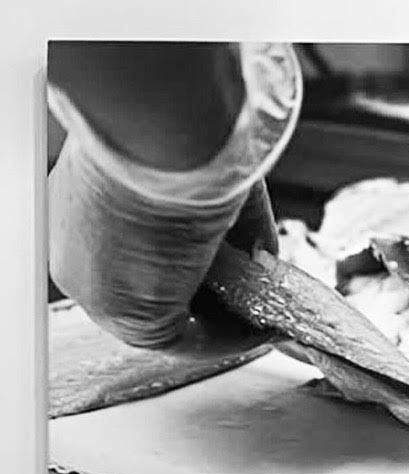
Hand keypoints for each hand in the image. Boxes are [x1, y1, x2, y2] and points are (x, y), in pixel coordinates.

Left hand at [49, 136, 277, 356]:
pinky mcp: (129, 315)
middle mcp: (80, 252)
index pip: (141, 253)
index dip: (195, 268)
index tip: (235, 273)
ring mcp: (97, 288)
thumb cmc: (174, 133)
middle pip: (154, 290)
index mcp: (83, 210)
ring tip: (263, 317)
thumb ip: (230, 223)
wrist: (163, 132)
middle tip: (254, 301)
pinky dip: (227, 341)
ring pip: (169, 318)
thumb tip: (261, 255)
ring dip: (222, 323)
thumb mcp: (203, 179)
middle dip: (211, 298)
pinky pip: (185, 341)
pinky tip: (260, 329)